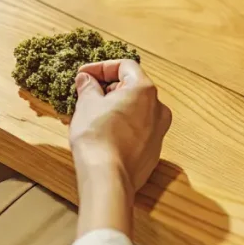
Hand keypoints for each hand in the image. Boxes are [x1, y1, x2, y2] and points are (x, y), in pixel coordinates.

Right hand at [69, 59, 171, 201]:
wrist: (108, 178)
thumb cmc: (97, 137)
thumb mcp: (87, 104)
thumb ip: (88, 87)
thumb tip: (87, 80)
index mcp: (144, 90)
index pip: (125, 66)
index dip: (101, 68)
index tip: (84, 75)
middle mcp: (158, 108)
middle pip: (133, 88)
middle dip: (108, 88)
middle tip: (86, 94)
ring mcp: (159, 131)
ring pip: (136, 110)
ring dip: (116, 107)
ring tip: (93, 114)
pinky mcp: (153, 151)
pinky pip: (138, 130)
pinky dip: (123, 126)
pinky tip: (104, 134)